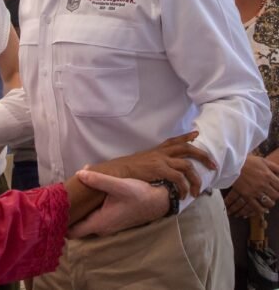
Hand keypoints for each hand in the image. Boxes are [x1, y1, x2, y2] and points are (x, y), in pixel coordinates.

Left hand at [68, 170, 168, 237]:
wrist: (159, 201)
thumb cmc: (139, 195)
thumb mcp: (118, 185)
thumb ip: (98, 180)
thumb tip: (79, 173)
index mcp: (99, 223)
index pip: (72, 232)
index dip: (61, 224)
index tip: (52, 211)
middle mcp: (102, 228)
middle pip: (77, 226)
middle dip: (68, 215)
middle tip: (59, 199)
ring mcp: (107, 226)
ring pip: (85, 222)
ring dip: (78, 212)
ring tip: (69, 196)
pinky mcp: (112, 220)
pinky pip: (93, 218)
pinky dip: (87, 210)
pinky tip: (84, 197)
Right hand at [87, 131, 215, 198]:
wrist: (116, 172)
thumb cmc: (128, 170)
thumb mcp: (142, 162)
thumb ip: (153, 163)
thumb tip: (162, 172)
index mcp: (157, 150)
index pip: (174, 140)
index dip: (187, 136)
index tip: (197, 134)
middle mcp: (161, 153)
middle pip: (187, 149)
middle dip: (203, 156)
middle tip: (213, 166)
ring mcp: (161, 160)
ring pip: (187, 166)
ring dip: (196, 179)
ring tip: (197, 191)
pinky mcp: (159, 170)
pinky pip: (179, 178)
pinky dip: (184, 187)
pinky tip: (183, 195)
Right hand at [224, 155, 278, 217]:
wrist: (231, 164)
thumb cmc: (247, 161)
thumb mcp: (263, 161)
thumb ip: (275, 167)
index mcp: (268, 175)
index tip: (277, 188)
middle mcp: (263, 184)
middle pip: (276, 195)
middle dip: (275, 195)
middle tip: (272, 194)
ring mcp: (255, 191)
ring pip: (268, 202)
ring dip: (270, 203)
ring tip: (268, 201)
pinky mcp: (246, 195)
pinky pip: (256, 206)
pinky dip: (261, 210)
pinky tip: (262, 210)